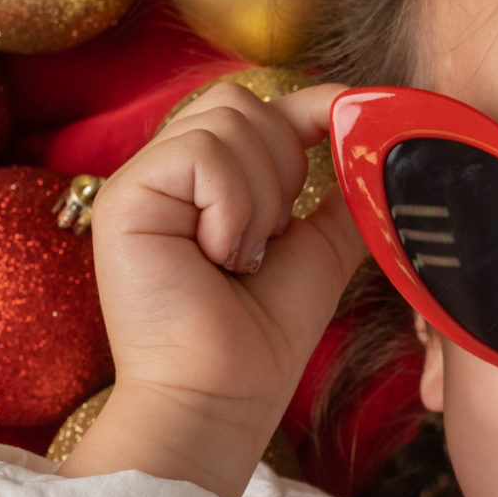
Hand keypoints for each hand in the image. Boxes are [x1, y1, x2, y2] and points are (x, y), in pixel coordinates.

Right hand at [59, 81, 365, 496]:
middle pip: (240, 102)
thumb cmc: (263, 336)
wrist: (223, 395)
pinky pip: (202, 155)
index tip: (349, 114)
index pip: (257, 108)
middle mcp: (169, 174)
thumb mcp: (320, 250)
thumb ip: (342, 196)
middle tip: (266, 240)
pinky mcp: (125, 197)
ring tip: (239, 256)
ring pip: (226, 122)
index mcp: (208, 183)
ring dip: (258, 196)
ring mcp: (142, 181)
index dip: (309, 103)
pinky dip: (232, 206)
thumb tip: (372, 143)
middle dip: (281, 165)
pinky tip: (217, 256)